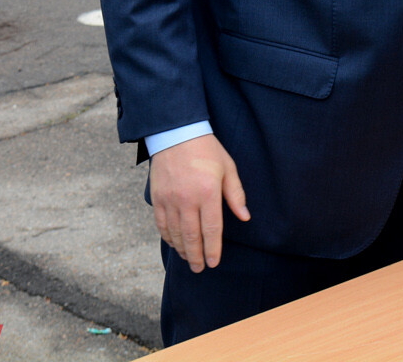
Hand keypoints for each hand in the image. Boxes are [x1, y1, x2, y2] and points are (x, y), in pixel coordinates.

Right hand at [149, 134, 249, 271]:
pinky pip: (161, 224)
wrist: (176, 133)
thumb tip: (245, 217)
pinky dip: (167, 237)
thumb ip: (236, 194)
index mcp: (208, 192)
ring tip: (188, 259)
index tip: (214, 262)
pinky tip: (174, 243)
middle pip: (191, 236)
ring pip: (175, 233)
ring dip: (182, 249)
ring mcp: (170, 199)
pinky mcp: (157, 197)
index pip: (211, 229)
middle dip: (196, 256)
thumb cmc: (207, 150)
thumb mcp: (228, 168)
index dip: (213, 249)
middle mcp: (187, 199)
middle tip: (199, 268)